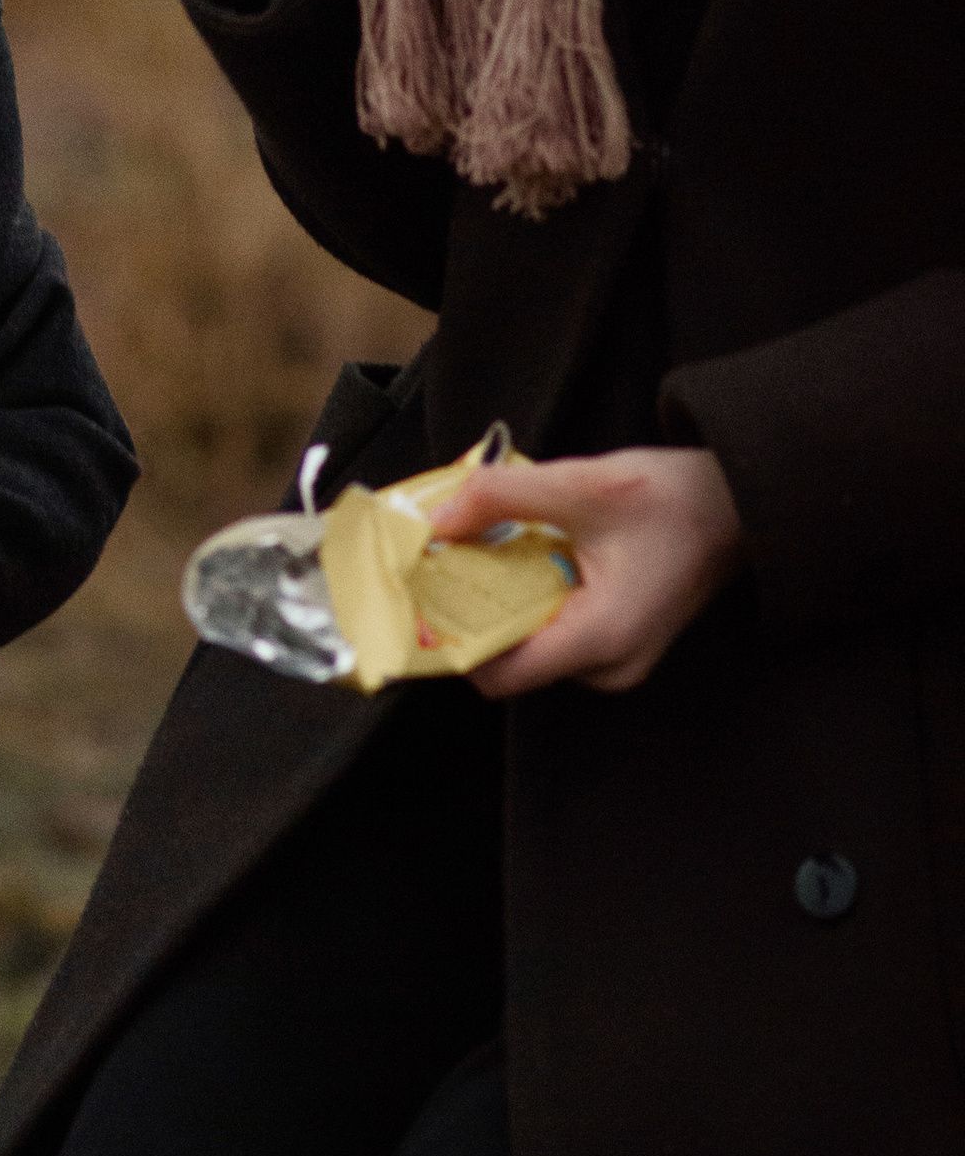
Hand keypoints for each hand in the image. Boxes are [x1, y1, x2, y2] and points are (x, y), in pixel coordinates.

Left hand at [438, 450, 745, 698]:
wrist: (738, 505)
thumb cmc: (675, 500)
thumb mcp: (582, 483)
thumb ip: (502, 498)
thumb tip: (437, 518)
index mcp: (600, 637)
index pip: (498, 672)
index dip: (449, 640)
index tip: (416, 599)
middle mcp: (608, 666)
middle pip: (509, 659)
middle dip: (468, 613)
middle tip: (438, 564)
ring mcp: (615, 661)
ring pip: (529, 645)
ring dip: (497, 602)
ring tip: (476, 553)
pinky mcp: (615, 643)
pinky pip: (553, 633)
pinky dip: (526, 600)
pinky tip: (517, 558)